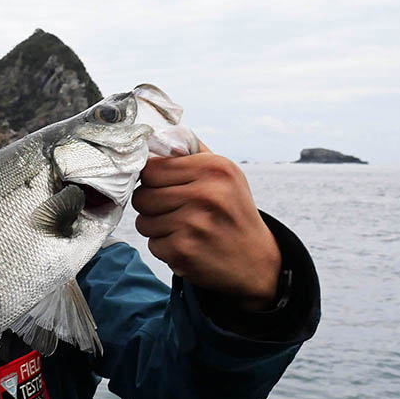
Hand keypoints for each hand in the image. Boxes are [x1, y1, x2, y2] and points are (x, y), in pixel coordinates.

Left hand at [131, 143, 280, 310]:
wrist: (257, 262)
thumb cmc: (232, 213)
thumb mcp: (224, 175)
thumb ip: (190, 154)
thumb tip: (153, 136)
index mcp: (214, 168)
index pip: (151, 168)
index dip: (151, 181)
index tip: (163, 189)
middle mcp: (206, 193)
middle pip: (142, 196)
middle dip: (152, 207)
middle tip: (177, 213)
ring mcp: (194, 223)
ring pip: (143, 222)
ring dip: (158, 230)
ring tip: (185, 230)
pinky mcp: (184, 250)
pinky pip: (153, 245)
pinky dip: (166, 249)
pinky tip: (189, 247)